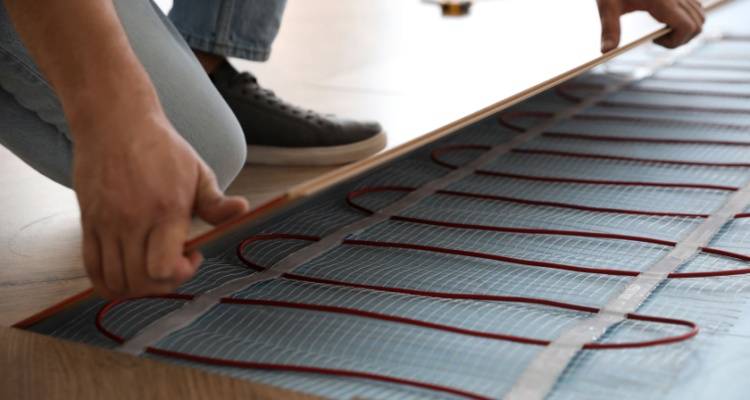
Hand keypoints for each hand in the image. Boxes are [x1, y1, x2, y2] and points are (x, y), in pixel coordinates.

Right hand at [71, 99, 248, 298]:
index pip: (163, 267)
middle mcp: (132, 220)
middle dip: (163, 284)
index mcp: (165, 210)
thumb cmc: (162, 148)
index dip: (180, 274)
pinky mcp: (87, 223)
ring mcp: (106, 223)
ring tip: (151, 269)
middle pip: (140, 281)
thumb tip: (243, 210)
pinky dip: (108, 283)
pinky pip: (91, 269)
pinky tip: (127, 272)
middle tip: (174, 264)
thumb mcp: (198, 172)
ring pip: (114, 280)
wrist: (115, 122)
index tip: (192, 256)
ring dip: (136, 288)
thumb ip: (216, 202)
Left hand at [597, 0, 704, 52]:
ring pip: (700, 15)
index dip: (674, 42)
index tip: (654, 40)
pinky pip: (696, 6)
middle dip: (680, 39)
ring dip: (686, 29)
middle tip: (658, 37)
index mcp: (663, 1)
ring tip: (663, 29)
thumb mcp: (608, 6)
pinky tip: (666, 17)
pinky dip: (688, 17)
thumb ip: (609, 28)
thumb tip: (606, 51)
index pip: (687, 28)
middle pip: (697, 25)